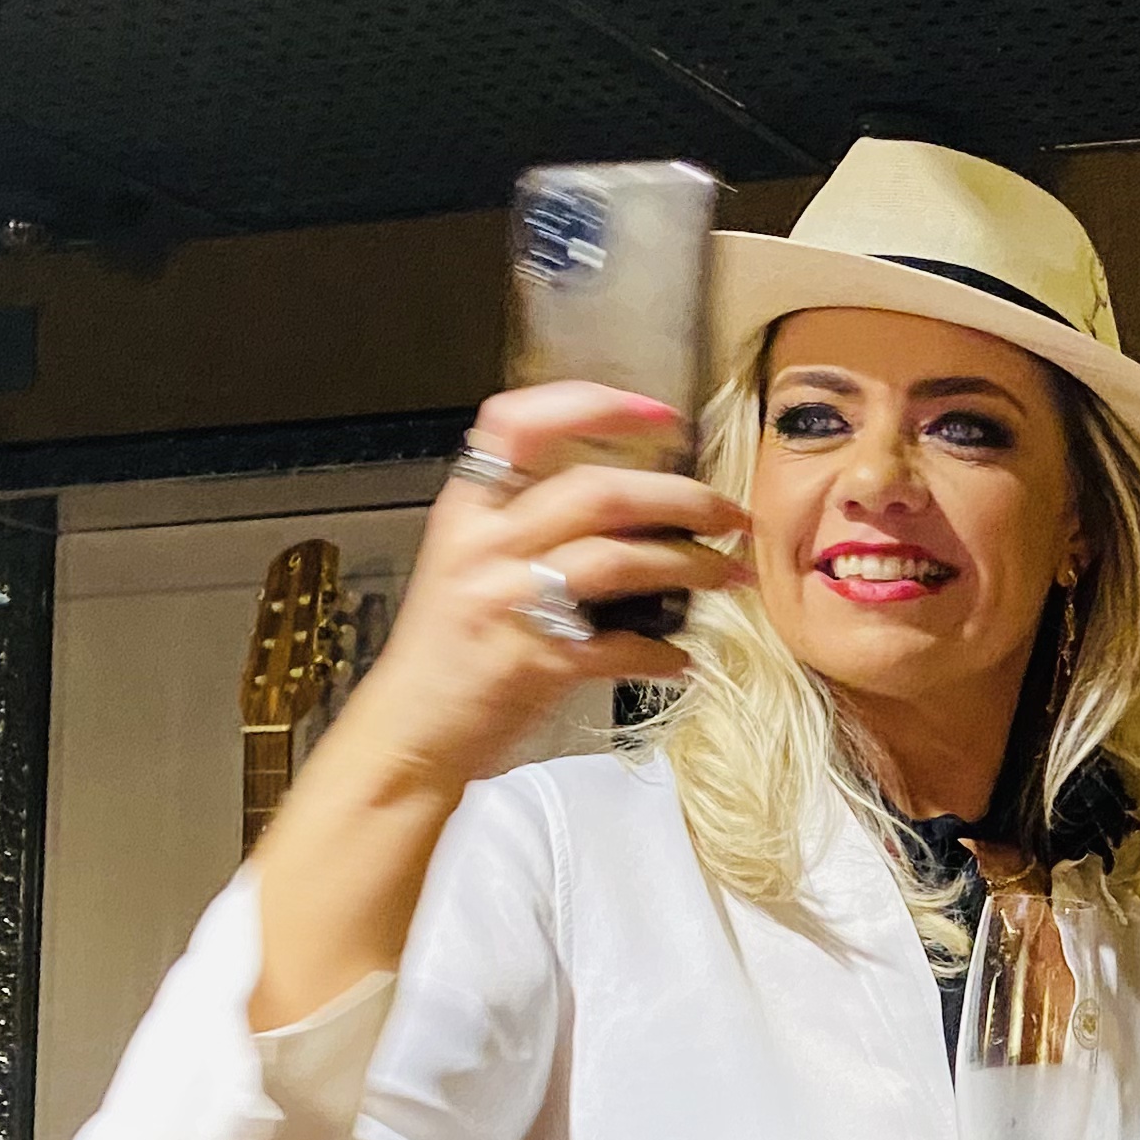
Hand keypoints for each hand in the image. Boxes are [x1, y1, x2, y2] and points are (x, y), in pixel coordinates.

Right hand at [318, 382, 748, 800]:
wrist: (408, 734)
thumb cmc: (451, 653)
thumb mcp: (472, 567)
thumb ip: (530, 528)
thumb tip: (631, 504)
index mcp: (468, 512)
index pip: (519, 424)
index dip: (592, 406)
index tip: (661, 413)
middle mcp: (484, 547)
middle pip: (596, 491)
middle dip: (681, 496)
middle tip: (731, 513)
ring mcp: (508, 602)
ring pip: (620, 560)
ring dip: (692, 566)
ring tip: (732, 576)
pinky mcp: (535, 662)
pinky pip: (621, 645)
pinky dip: (662, 652)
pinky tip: (682, 658)